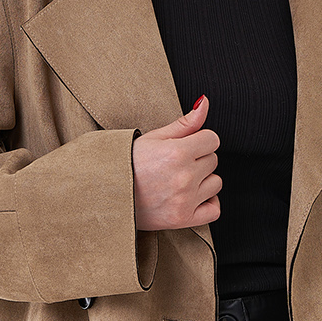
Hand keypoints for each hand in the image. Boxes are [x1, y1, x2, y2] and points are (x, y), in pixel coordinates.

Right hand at [132, 94, 221, 230]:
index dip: (198, 141)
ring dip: (203, 181)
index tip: (183, 147)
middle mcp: (184, 177)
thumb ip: (184, 123)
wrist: (105, 193)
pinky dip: (208, 203)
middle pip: (213, 160)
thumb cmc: (127, 163)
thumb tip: (205, 102)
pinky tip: (193, 196)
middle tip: (174, 165)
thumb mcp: (154, 137)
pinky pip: (214, 210)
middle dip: (198, 159)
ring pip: (216, 183)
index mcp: (178, 152)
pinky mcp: (183, 219)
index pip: (212, 139)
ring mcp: (185, 200)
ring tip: (179, 180)